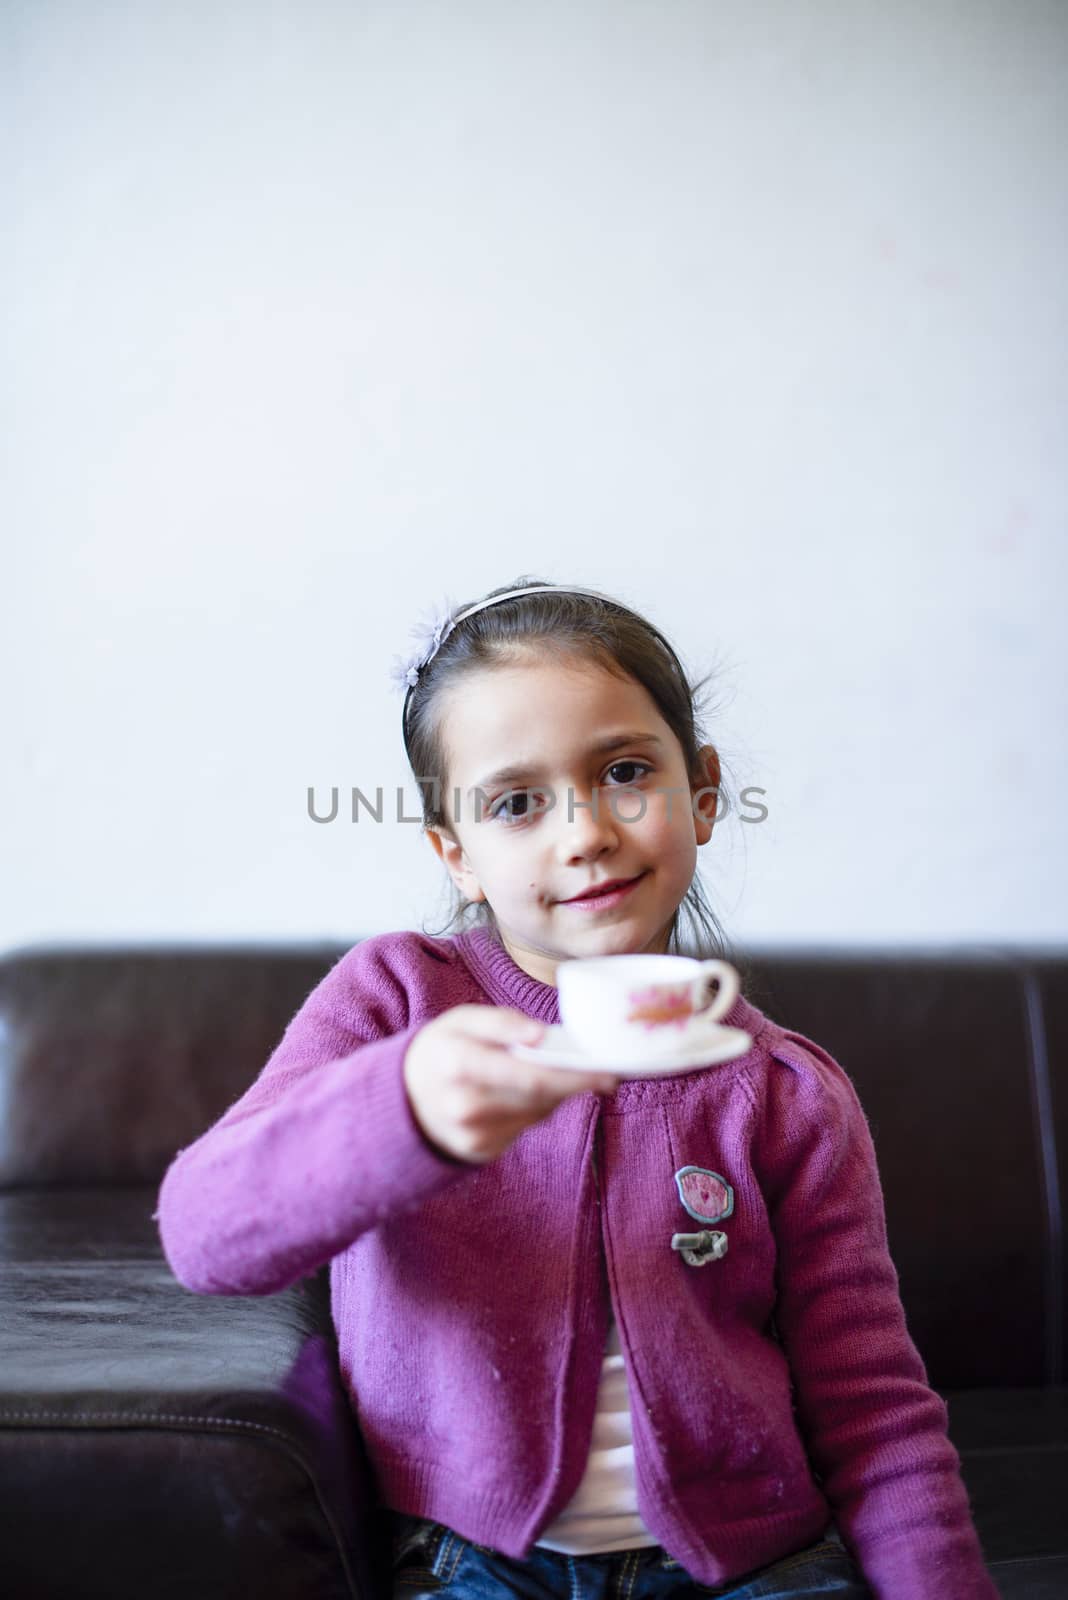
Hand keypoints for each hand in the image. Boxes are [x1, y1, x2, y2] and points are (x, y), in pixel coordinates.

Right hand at [403, 1004, 618, 1164]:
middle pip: (538, 1098)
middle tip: (605, 1075)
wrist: (403, 1097)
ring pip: (536, 1114)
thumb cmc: (442, 1049)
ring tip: (554, 1076)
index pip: (529, 1076)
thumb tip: (540, 1035)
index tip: (608, 1073)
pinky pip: (523, 1128)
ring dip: (555, 1095)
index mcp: (457, 1063)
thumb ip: (500, 1021)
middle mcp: (463, 1104)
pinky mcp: (478, 1152)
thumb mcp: (462, 1020)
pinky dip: (535, 1110)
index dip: (573, 1077)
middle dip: (575, 1085)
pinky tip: (526, 1095)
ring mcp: (470, 1134)